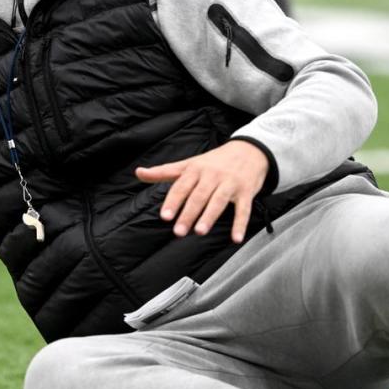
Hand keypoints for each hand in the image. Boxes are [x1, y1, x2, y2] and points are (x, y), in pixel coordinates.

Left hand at [135, 140, 268, 243]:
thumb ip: (164, 171)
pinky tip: (235, 238)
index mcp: (196, 169)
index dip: (173, 201)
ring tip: (200, 231)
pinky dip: (240, 224)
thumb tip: (139, 173)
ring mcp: (230, 183)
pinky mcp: (246, 192)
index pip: (181, 186)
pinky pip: (243, 209)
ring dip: (209, 217)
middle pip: (198, 196)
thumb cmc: (214, 161)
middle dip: (188, 214)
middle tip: (179, 231)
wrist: (249, 150)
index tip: (165, 216)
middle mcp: (212, 175)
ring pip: (218, 201)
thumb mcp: (189, 164)